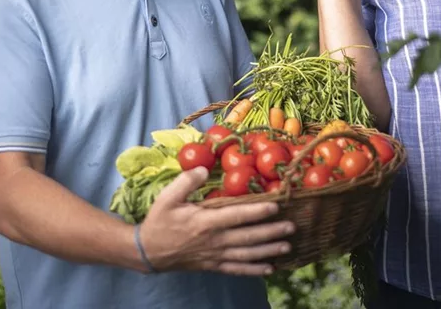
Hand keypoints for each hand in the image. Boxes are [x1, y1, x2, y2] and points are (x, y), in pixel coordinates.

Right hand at [139, 167, 294, 275]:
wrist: (148, 251)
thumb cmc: (160, 221)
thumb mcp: (167, 197)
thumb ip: (187, 182)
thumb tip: (205, 169)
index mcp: (205, 222)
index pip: (237, 216)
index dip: (258, 212)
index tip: (276, 206)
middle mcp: (214, 240)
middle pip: (248, 237)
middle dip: (271, 232)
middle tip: (292, 226)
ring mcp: (215, 255)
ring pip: (247, 254)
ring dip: (268, 250)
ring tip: (287, 246)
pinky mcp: (213, 265)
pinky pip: (238, 269)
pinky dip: (255, 270)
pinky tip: (270, 268)